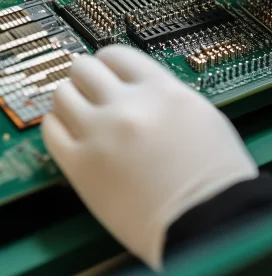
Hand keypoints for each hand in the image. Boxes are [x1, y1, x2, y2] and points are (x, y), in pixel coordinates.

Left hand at [41, 45, 256, 269]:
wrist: (208, 220)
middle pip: (84, 68)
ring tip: (78, 111)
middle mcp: (128, 105)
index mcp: (161, 90)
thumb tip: (141, 89)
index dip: (109, 61)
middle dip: (86, 76)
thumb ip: (165, 94)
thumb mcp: (202, 114)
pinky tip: (67, 132)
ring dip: (70, 99)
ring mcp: (101, 134)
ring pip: (62, 94)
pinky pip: (51, 131)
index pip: (118, 55)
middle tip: (89, 88)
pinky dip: (56, 126)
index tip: (106, 69)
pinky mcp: (81, 168)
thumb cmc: (215, 176)